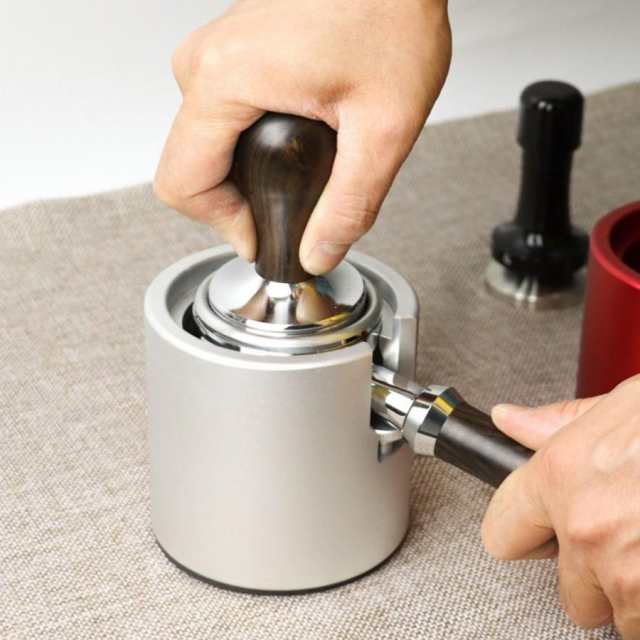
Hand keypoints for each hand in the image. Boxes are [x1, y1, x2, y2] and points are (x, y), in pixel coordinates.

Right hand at [154, 0, 450, 273]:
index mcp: (226, 80)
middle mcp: (206, 62)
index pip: (182, 183)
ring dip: (248, 173)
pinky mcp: (233, 52)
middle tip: (297, 203)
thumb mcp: (384, 128)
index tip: (263, 235)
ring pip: (205, 145)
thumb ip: (351, 204)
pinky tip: (300, 136)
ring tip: (308, 163)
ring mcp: (215, 53)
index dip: (223, 225)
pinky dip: (252, 144)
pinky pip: (221, 118)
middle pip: (191, 169)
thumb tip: (319, 252)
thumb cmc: (393, 12)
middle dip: (239, 202)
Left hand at [482, 376, 639, 637]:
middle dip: (594, 571)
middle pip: (566, 589)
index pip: (502, 531)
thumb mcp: (627, 405)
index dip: (525, 531)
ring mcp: (632, 576)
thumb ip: (562, 423)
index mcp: (563, 474)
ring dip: (639, 592)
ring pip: (618, 617)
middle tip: (631, 533)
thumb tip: (510, 422)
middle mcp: (589, 530)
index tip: (541, 532)